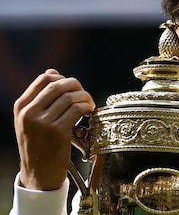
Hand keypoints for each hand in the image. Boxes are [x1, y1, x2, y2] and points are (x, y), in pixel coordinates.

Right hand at [13, 69, 94, 189]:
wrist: (38, 174)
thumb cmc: (39, 145)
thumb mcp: (32, 120)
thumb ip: (41, 97)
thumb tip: (53, 71)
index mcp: (21, 106)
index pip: (44, 79)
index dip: (63, 79)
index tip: (72, 88)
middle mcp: (29, 112)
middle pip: (58, 85)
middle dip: (77, 85)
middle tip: (84, 94)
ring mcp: (42, 122)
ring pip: (70, 97)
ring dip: (85, 97)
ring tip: (89, 104)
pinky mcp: (57, 132)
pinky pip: (77, 109)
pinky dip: (87, 107)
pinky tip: (89, 112)